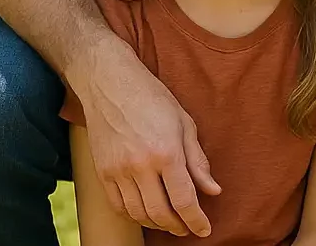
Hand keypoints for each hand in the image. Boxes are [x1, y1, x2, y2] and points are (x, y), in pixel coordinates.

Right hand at [68, 38, 221, 236]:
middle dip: (178, 226)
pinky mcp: (102, 172)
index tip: (205, 231)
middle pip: (160, 213)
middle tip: (189, 228)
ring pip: (138, 213)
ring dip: (157, 224)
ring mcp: (118, 171)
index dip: (197, 220)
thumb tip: (213, 190)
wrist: (110, 84)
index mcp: (167, 152)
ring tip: (171, 222)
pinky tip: (146, 213)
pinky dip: (134, 215)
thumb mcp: (185, 124)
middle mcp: (141, 166)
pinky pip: (118, 205)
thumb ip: (198, 161)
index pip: (185, 200)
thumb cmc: (153, 98)